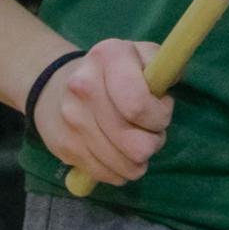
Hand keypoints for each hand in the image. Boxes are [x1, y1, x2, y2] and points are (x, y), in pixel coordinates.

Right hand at [31, 39, 173, 185]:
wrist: (58, 84)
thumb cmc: (116, 71)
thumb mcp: (142, 54)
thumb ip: (164, 64)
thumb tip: (170, 81)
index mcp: (108, 57)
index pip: (139, 106)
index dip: (159, 116)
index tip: (162, 111)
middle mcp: (84, 87)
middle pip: (135, 145)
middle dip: (153, 142)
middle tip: (151, 131)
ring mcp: (71, 119)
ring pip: (124, 166)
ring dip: (138, 159)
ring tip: (135, 139)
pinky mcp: (64, 146)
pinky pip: (106, 175)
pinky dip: (119, 170)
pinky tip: (118, 151)